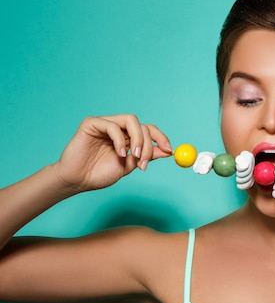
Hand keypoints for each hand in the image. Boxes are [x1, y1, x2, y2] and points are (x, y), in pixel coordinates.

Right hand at [53, 115, 172, 191]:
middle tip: (144, 163)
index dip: (161, 137)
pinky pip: (112, 125)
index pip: (149, 130)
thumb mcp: (129, 166)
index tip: (169, 150)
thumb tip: (167, 151)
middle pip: (142, 126)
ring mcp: (105, 123)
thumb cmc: (99, 174)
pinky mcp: (92, 123)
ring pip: (131, 120)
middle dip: (148, 145)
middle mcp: (118, 128)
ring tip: (134, 157)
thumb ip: (146, 156)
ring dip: (137, 139)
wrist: (77, 181)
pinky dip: (119, 139)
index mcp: (128, 137)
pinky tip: (119, 153)